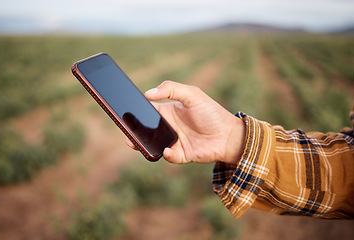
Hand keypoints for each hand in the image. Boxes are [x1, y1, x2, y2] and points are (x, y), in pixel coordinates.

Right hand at [126, 81, 244, 164]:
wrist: (229, 135)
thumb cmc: (211, 112)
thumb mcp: (193, 95)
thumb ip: (171, 89)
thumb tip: (148, 93)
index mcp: (169, 111)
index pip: (147, 110)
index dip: (135, 110)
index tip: (123, 109)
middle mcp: (169, 127)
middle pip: (145, 129)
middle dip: (133, 130)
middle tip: (125, 129)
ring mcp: (173, 141)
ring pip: (152, 144)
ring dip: (142, 144)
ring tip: (133, 142)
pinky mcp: (181, 155)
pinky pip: (168, 156)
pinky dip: (166, 154)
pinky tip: (167, 150)